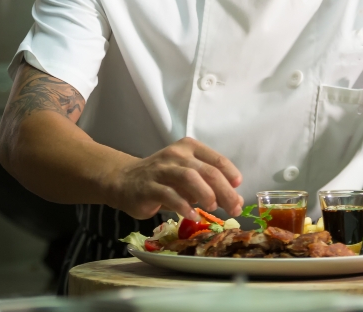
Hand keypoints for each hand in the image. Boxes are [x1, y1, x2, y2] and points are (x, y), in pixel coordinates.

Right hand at [103, 137, 242, 220]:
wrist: (124, 180)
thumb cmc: (162, 179)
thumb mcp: (187, 177)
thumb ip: (209, 186)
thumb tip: (236, 201)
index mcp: (189, 148)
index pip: (216, 159)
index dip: (230, 174)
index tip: (238, 187)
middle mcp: (176, 155)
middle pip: (207, 171)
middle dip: (224, 191)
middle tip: (234, 208)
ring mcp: (161, 170)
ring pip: (189, 177)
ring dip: (205, 193)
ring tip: (212, 207)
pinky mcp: (149, 187)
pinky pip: (169, 194)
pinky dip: (183, 205)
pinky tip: (192, 215)